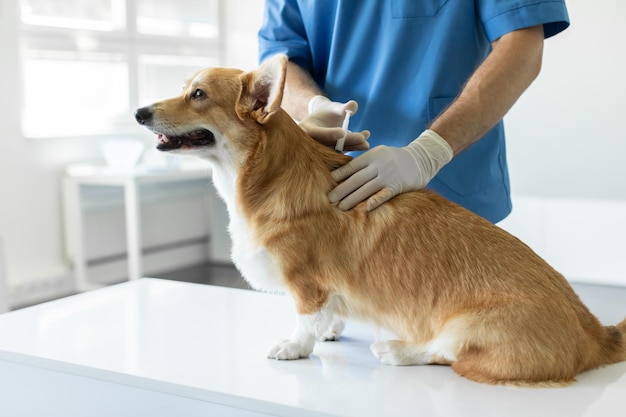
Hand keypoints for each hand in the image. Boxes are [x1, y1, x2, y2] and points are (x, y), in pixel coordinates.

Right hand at [298, 96, 369, 151]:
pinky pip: (343, 152)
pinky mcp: (331, 155)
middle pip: (330, 144)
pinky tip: (365, 144)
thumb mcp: (333, 107)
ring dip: (353, 146)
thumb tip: (353, 105)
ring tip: (366, 142)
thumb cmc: (326, 113)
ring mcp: (322, 151)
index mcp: (307, 129)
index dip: (330, 134)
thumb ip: (342, 108)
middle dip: (347, 141)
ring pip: (338, 150)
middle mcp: (312, 143)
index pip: (318, 133)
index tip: (342, 132)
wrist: (323, 123)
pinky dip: (354, 148)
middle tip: (361, 138)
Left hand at [328, 130, 453, 210]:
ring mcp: (388, 176)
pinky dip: (376, 201)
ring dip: (352, 199)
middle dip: (341, 190)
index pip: (351, 166)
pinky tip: (365, 208)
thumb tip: (343, 172)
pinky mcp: (398, 186)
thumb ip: (363, 161)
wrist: (421, 158)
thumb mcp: (378, 153)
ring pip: (366, 189)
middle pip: (356, 179)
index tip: (327, 183)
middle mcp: (378, 165)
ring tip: (341, 208)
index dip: (338, 175)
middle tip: (328, 200)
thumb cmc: (394, 158)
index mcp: (371, 156)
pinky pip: (385, 194)